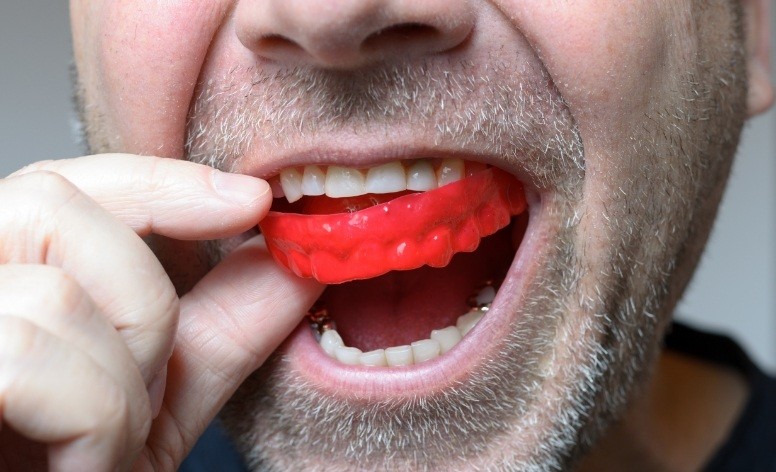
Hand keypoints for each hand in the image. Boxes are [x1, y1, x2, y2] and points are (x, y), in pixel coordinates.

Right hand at [0, 154, 322, 470]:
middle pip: (53, 206)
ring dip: (115, 389)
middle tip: (142, 388)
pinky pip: (25, 356)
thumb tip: (290, 263)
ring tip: (96, 448)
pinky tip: (71, 466)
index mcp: (0, 278)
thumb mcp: (153, 405)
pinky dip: (85, 420)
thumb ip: (217, 329)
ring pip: (53, 294)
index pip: (67, 181)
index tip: (253, 202)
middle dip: (139, 304)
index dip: (163, 179)